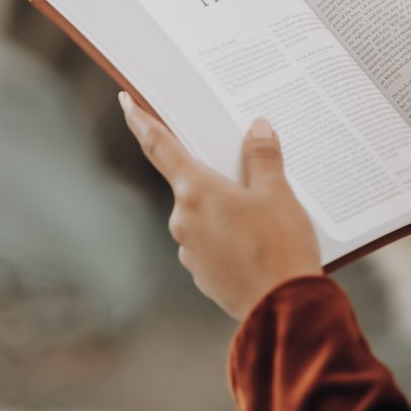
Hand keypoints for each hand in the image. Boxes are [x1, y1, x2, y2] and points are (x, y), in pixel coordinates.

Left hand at [119, 93, 320, 318]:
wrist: (284, 308)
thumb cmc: (280, 246)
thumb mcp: (278, 193)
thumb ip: (263, 157)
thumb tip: (257, 128)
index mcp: (196, 191)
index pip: (160, 146)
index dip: (141, 120)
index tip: (126, 102)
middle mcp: (183, 219)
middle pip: (193, 183)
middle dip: (215, 175)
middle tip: (247, 173)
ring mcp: (190, 250)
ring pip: (205, 215)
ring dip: (226, 209)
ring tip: (265, 216)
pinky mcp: (203, 274)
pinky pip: (212, 243)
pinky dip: (230, 236)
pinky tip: (259, 242)